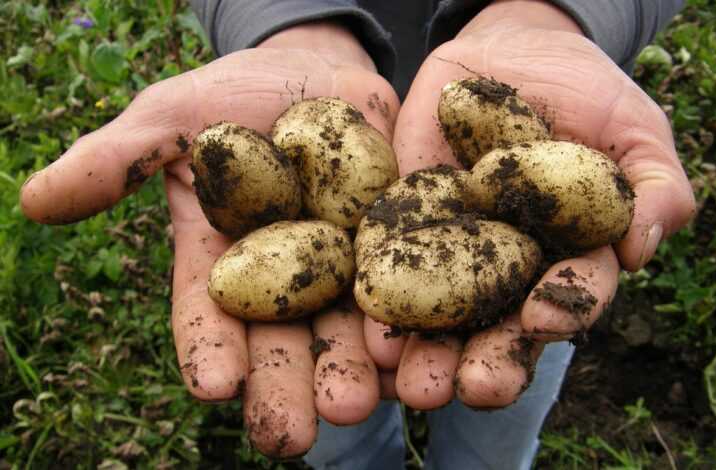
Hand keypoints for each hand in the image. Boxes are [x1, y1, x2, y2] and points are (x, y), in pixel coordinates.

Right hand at [20, 22, 398, 457]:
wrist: (314, 73)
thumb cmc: (232, 97)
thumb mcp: (171, 118)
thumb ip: (116, 160)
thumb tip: (34, 200)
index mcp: (225, 262)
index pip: (209, 314)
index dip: (209, 349)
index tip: (213, 386)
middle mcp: (285, 279)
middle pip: (283, 341)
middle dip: (286, 386)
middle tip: (292, 435)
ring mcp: (345, 267)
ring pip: (349, 330)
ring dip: (355, 372)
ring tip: (360, 407)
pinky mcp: (398, 245)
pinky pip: (409, 288)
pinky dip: (413, 324)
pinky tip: (417, 359)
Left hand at [364, 0, 694, 409]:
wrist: (514, 50)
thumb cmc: (589, 94)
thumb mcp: (635, 129)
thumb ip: (655, 187)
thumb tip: (641, 249)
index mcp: (570, 259)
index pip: (571, 296)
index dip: (561, 309)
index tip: (541, 317)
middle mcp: (510, 269)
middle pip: (501, 326)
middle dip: (489, 360)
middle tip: (472, 388)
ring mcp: (454, 250)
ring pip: (442, 315)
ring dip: (428, 353)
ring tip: (412, 385)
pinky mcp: (406, 223)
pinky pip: (389, 263)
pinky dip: (379, 298)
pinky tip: (367, 329)